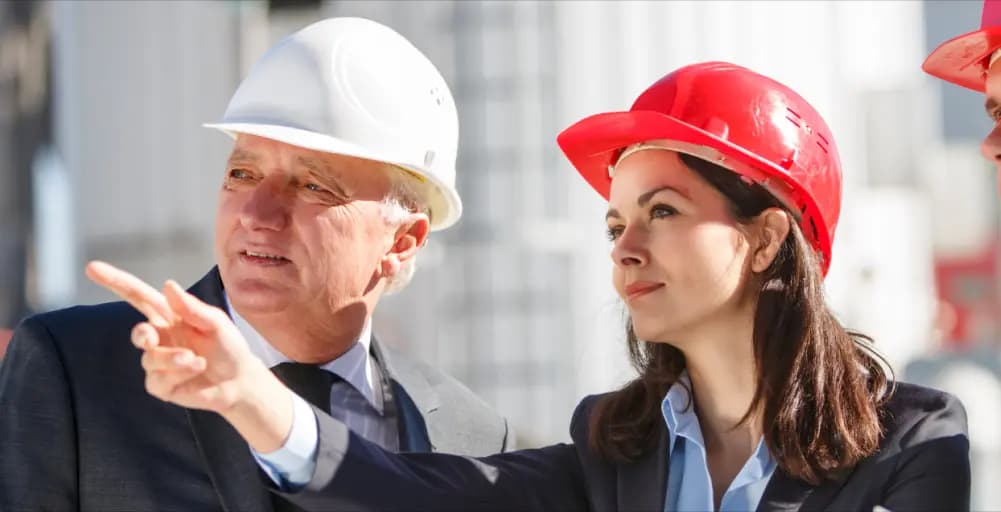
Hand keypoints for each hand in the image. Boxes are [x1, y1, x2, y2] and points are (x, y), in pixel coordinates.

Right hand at [85, 261, 294, 451]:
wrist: (240, 381)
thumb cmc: (229, 347)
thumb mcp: (216, 323)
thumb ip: (192, 307)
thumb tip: (168, 285)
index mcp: (170, 316)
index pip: (139, 296)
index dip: (115, 281)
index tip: (91, 267)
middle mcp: (161, 338)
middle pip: (136, 333)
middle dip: (141, 335)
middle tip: (150, 337)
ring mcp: (158, 362)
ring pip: (150, 359)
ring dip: (173, 359)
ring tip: (197, 360)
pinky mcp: (160, 385)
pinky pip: (157, 379)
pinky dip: (177, 374)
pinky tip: (196, 371)